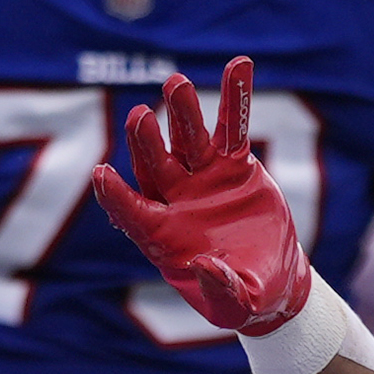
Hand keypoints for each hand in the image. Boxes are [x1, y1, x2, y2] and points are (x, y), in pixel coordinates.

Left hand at [90, 57, 311, 337]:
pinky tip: (240, 66)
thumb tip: (205, 267)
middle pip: (154, 165)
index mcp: (164, 237)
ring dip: (182, 112)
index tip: (101, 173)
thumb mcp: (236, 307)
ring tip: (177, 83)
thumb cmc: (244, 300)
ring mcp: (202, 177)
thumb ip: (222, 291)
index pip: (132, 214)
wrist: (272, 281)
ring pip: (188, 139)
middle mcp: (176, 200)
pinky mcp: (232, 164)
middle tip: (141, 116)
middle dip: (146, 142)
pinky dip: (236, 97)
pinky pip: (233, 126)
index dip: (116, 197)